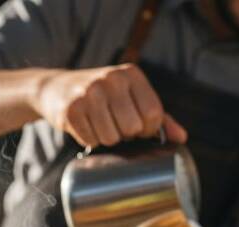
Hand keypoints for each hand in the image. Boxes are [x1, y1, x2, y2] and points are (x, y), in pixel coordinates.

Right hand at [33, 64, 186, 148]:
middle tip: (116, 126)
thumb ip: (158, 117)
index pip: (153, 113)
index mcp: (130, 74)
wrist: (56, 87)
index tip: (139, 129)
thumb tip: (181, 139)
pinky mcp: (72, 109)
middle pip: (132, 128)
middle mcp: (111, 79)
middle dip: (126, 135)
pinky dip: (90, 140)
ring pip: (112, 138)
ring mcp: (89, 93)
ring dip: (108, 140)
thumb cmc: (102, 96)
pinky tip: (86, 127)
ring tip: (101, 126)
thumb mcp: (130, 97)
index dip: (148, 130)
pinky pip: (91, 140)